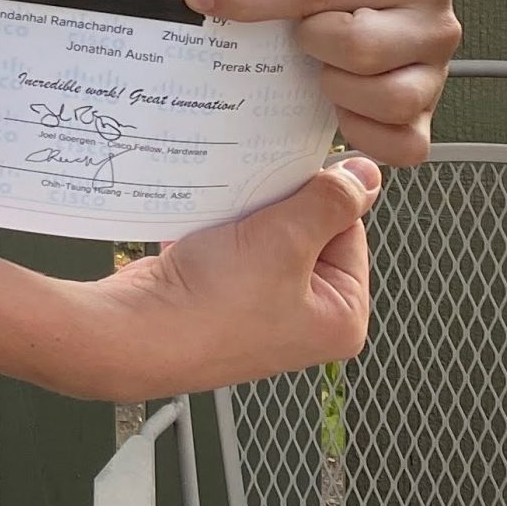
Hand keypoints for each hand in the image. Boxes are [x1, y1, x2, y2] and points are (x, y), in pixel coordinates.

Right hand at [87, 156, 382, 400]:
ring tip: (226, 218)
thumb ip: (330, 201)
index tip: (289, 185)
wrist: (139, 331)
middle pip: (309, 230)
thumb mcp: (286, 240)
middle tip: (254, 205)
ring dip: (246, 215)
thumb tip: (367, 174)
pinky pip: (234, 246)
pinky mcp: (226, 297)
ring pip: (267, 233)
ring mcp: (264, 308)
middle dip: (277, 207)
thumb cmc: (213, 307)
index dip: (318, 200)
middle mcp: (307, 317)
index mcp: (341, 316)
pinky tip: (203, 230)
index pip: (350, 230)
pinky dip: (219, 229)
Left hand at [183, 0, 459, 167]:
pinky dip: (362, 132)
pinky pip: (400, 145)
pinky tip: (341, 107)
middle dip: (313, 44)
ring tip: (324, 67)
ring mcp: (437, 75)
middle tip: (303, 35)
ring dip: (338, 89)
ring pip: (385, 100)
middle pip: (357, 48)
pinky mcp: (427, 120)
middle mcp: (436, 23)